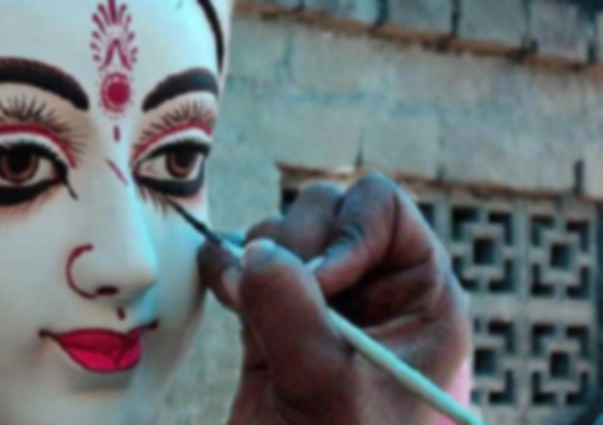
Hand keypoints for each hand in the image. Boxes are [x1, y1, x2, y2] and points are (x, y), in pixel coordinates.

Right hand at [198, 172, 471, 424]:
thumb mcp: (329, 391)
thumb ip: (295, 317)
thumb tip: (254, 250)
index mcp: (419, 294)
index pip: (383, 209)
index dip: (346, 232)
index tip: (318, 282)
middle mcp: (373, 284)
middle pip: (326, 209)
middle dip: (290, 243)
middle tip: (266, 295)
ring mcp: (322, 294)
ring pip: (280, 231)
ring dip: (254, 258)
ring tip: (245, 308)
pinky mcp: (276, 309)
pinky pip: (245, 258)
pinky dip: (225, 266)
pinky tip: (223, 292)